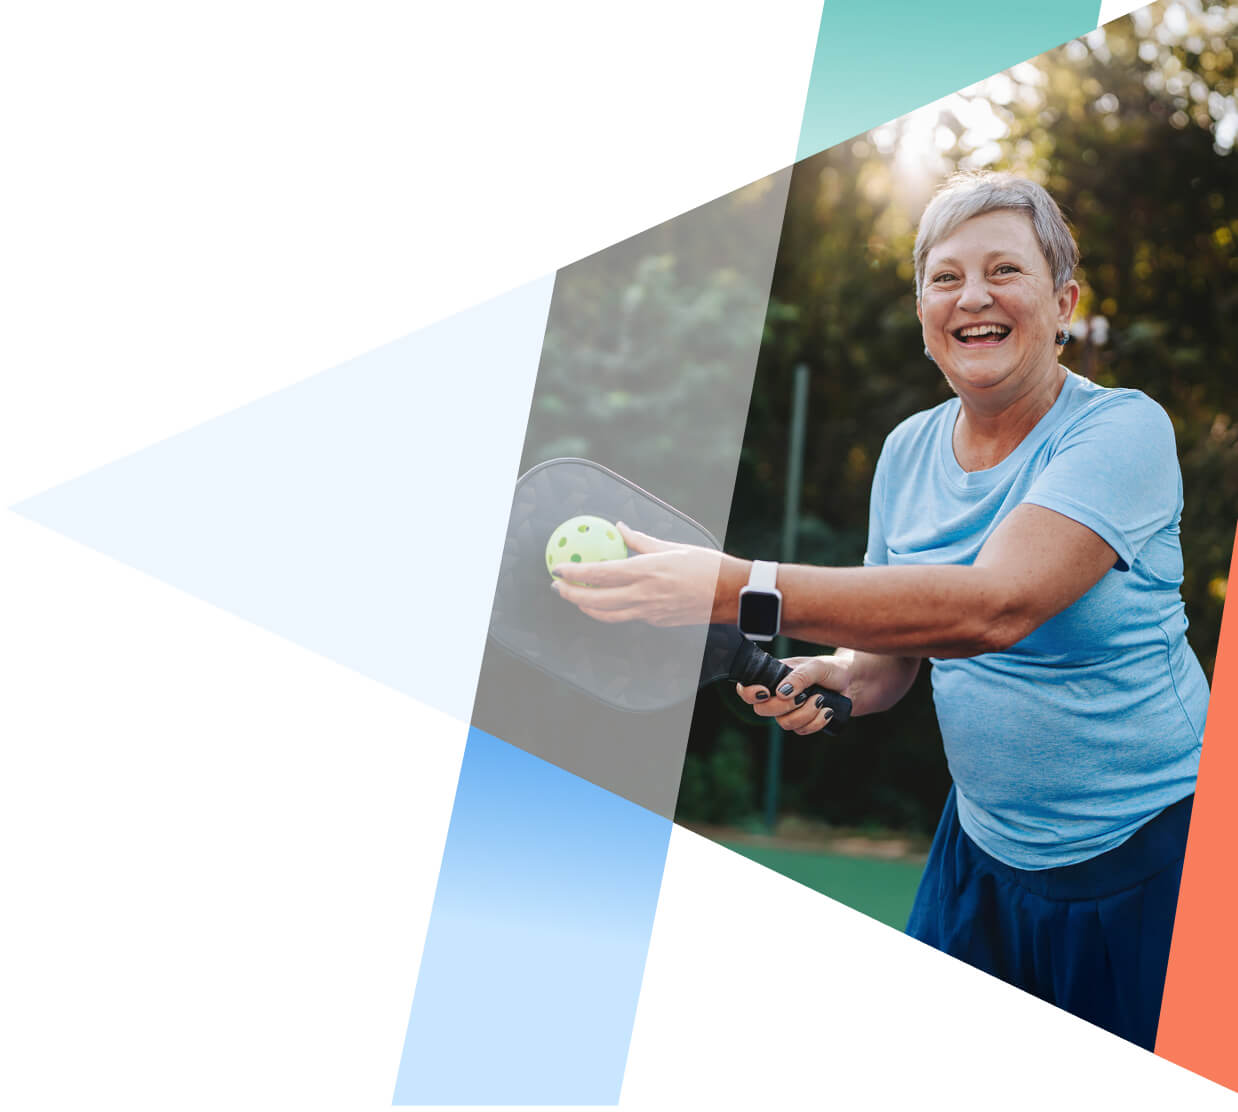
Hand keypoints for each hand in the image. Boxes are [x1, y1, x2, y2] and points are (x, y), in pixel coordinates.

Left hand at [551, 523, 726, 626]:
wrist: (731, 594)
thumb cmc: (707, 565)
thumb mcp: (672, 546)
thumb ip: (640, 540)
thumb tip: (619, 528)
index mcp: (647, 571)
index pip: (600, 574)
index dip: (575, 573)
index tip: (558, 568)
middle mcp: (645, 595)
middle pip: (596, 601)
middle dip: (571, 595)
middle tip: (558, 587)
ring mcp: (650, 612)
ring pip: (608, 615)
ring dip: (587, 608)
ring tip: (576, 598)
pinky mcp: (657, 622)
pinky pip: (628, 616)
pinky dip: (612, 609)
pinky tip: (607, 601)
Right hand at [735, 654, 854, 734]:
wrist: (854, 684)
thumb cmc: (833, 670)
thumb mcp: (817, 666)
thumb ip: (799, 676)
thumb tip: (781, 692)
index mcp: (774, 676)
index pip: (747, 688)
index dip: (749, 693)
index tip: (765, 692)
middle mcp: (777, 694)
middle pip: (762, 710)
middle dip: (783, 706)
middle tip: (804, 696)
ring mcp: (789, 710)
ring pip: (783, 724)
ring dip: (805, 714)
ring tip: (821, 700)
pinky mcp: (803, 722)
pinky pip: (801, 731)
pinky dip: (816, 722)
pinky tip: (827, 711)